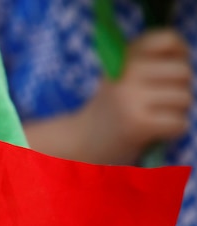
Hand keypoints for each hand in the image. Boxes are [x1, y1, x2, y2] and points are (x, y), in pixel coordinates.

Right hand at [81, 28, 191, 163]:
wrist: (83, 142)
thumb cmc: (113, 108)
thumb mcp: (124, 76)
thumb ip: (152, 61)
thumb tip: (185, 57)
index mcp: (124, 56)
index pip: (167, 39)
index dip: (180, 54)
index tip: (169, 71)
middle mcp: (127, 72)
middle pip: (183, 72)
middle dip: (179, 90)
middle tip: (156, 103)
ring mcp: (131, 98)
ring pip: (184, 98)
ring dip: (175, 113)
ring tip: (152, 118)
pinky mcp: (138, 123)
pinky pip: (179, 123)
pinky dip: (173, 132)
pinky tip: (153, 133)